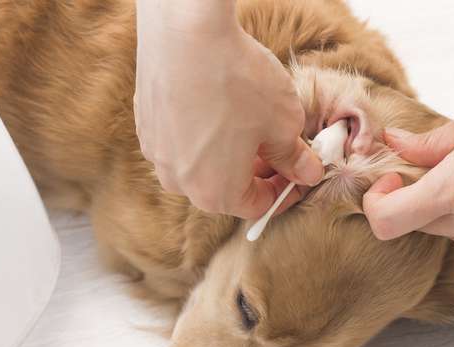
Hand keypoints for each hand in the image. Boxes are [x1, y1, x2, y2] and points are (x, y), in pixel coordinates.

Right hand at [134, 0, 322, 217]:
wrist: (184, 34)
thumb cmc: (237, 82)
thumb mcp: (283, 123)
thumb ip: (295, 157)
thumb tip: (307, 172)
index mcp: (216, 193)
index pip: (257, 206)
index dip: (285, 191)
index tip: (299, 172)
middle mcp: (180, 183)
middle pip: (226, 188)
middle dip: (257, 171)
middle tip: (280, 146)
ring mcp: (157, 155)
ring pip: (201, 164)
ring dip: (228, 152)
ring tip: (250, 122)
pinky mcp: (146, 126)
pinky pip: (180, 141)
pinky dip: (202, 132)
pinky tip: (217, 104)